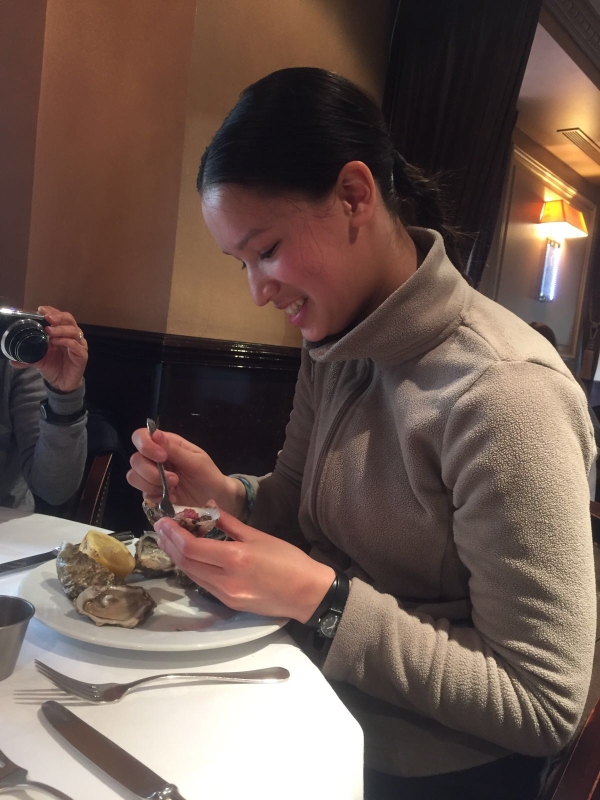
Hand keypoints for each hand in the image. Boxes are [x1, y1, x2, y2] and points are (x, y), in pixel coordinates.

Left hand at [10, 306, 87, 392]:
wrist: (62, 384)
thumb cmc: (53, 367)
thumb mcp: (39, 359)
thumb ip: (28, 357)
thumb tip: (12, 360)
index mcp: (63, 333)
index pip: (60, 317)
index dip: (52, 311)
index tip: (41, 310)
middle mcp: (72, 336)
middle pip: (70, 320)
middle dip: (58, 317)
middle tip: (47, 318)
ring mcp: (79, 345)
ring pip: (74, 331)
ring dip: (61, 329)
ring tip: (49, 331)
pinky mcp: (82, 355)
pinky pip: (76, 345)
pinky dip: (66, 341)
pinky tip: (56, 341)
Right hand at [127, 428, 245, 515]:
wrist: (215, 499)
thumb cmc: (207, 475)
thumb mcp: (195, 460)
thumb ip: (174, 450)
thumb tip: (155, 434)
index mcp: (165, 445)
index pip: (141, 437)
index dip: (145, 446)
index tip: (162, 457)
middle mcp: (154, 459)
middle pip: (135, 460)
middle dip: (151, 472)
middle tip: (174, 479)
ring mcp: (151, 477)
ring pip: (133, 477)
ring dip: (153, 484)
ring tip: (174, 488)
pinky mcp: (152, 493)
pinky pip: (143, 494)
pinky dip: (156, 496)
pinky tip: (171, 497)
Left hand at [154, 508, 335, 621]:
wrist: (307, 593)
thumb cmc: (288, 560)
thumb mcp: (259, 536)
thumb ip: (229, 523)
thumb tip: (208, 507)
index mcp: (235, 559)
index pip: (191, 548)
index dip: (173, 534)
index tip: (163, 520)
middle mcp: (225, 580)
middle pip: (186, 563)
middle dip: (170, 544)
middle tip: (161, 528)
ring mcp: (225, 595)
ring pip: (191, 575)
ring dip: (177, 557)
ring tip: (170, 539)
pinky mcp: (228, 603)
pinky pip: (203, 583)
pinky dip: (192, 568)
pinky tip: (190, 556)